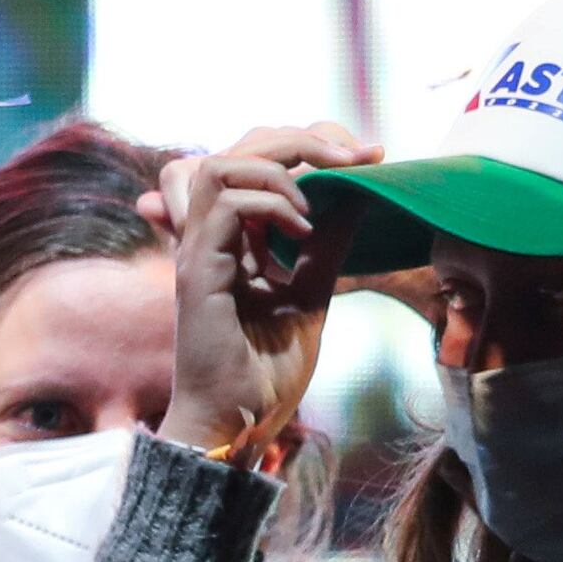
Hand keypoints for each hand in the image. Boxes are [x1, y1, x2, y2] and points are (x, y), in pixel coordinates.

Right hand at [161, 119, 374, 458]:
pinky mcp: (198, 272)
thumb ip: (325, 246)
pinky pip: (227, 205)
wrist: (237, 422)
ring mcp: (197, 252)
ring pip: (218, 164)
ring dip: (280, 166)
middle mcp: (206, 238)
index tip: (364, 159)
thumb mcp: (312, 292)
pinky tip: (304, 230)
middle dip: (300, 139)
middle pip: (234, 148)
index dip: (305, 144)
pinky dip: (273, 204)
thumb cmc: (265, 370)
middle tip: (355, 157)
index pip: (249, 158)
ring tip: (318, 199)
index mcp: (229, 239)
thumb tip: (359, 194)